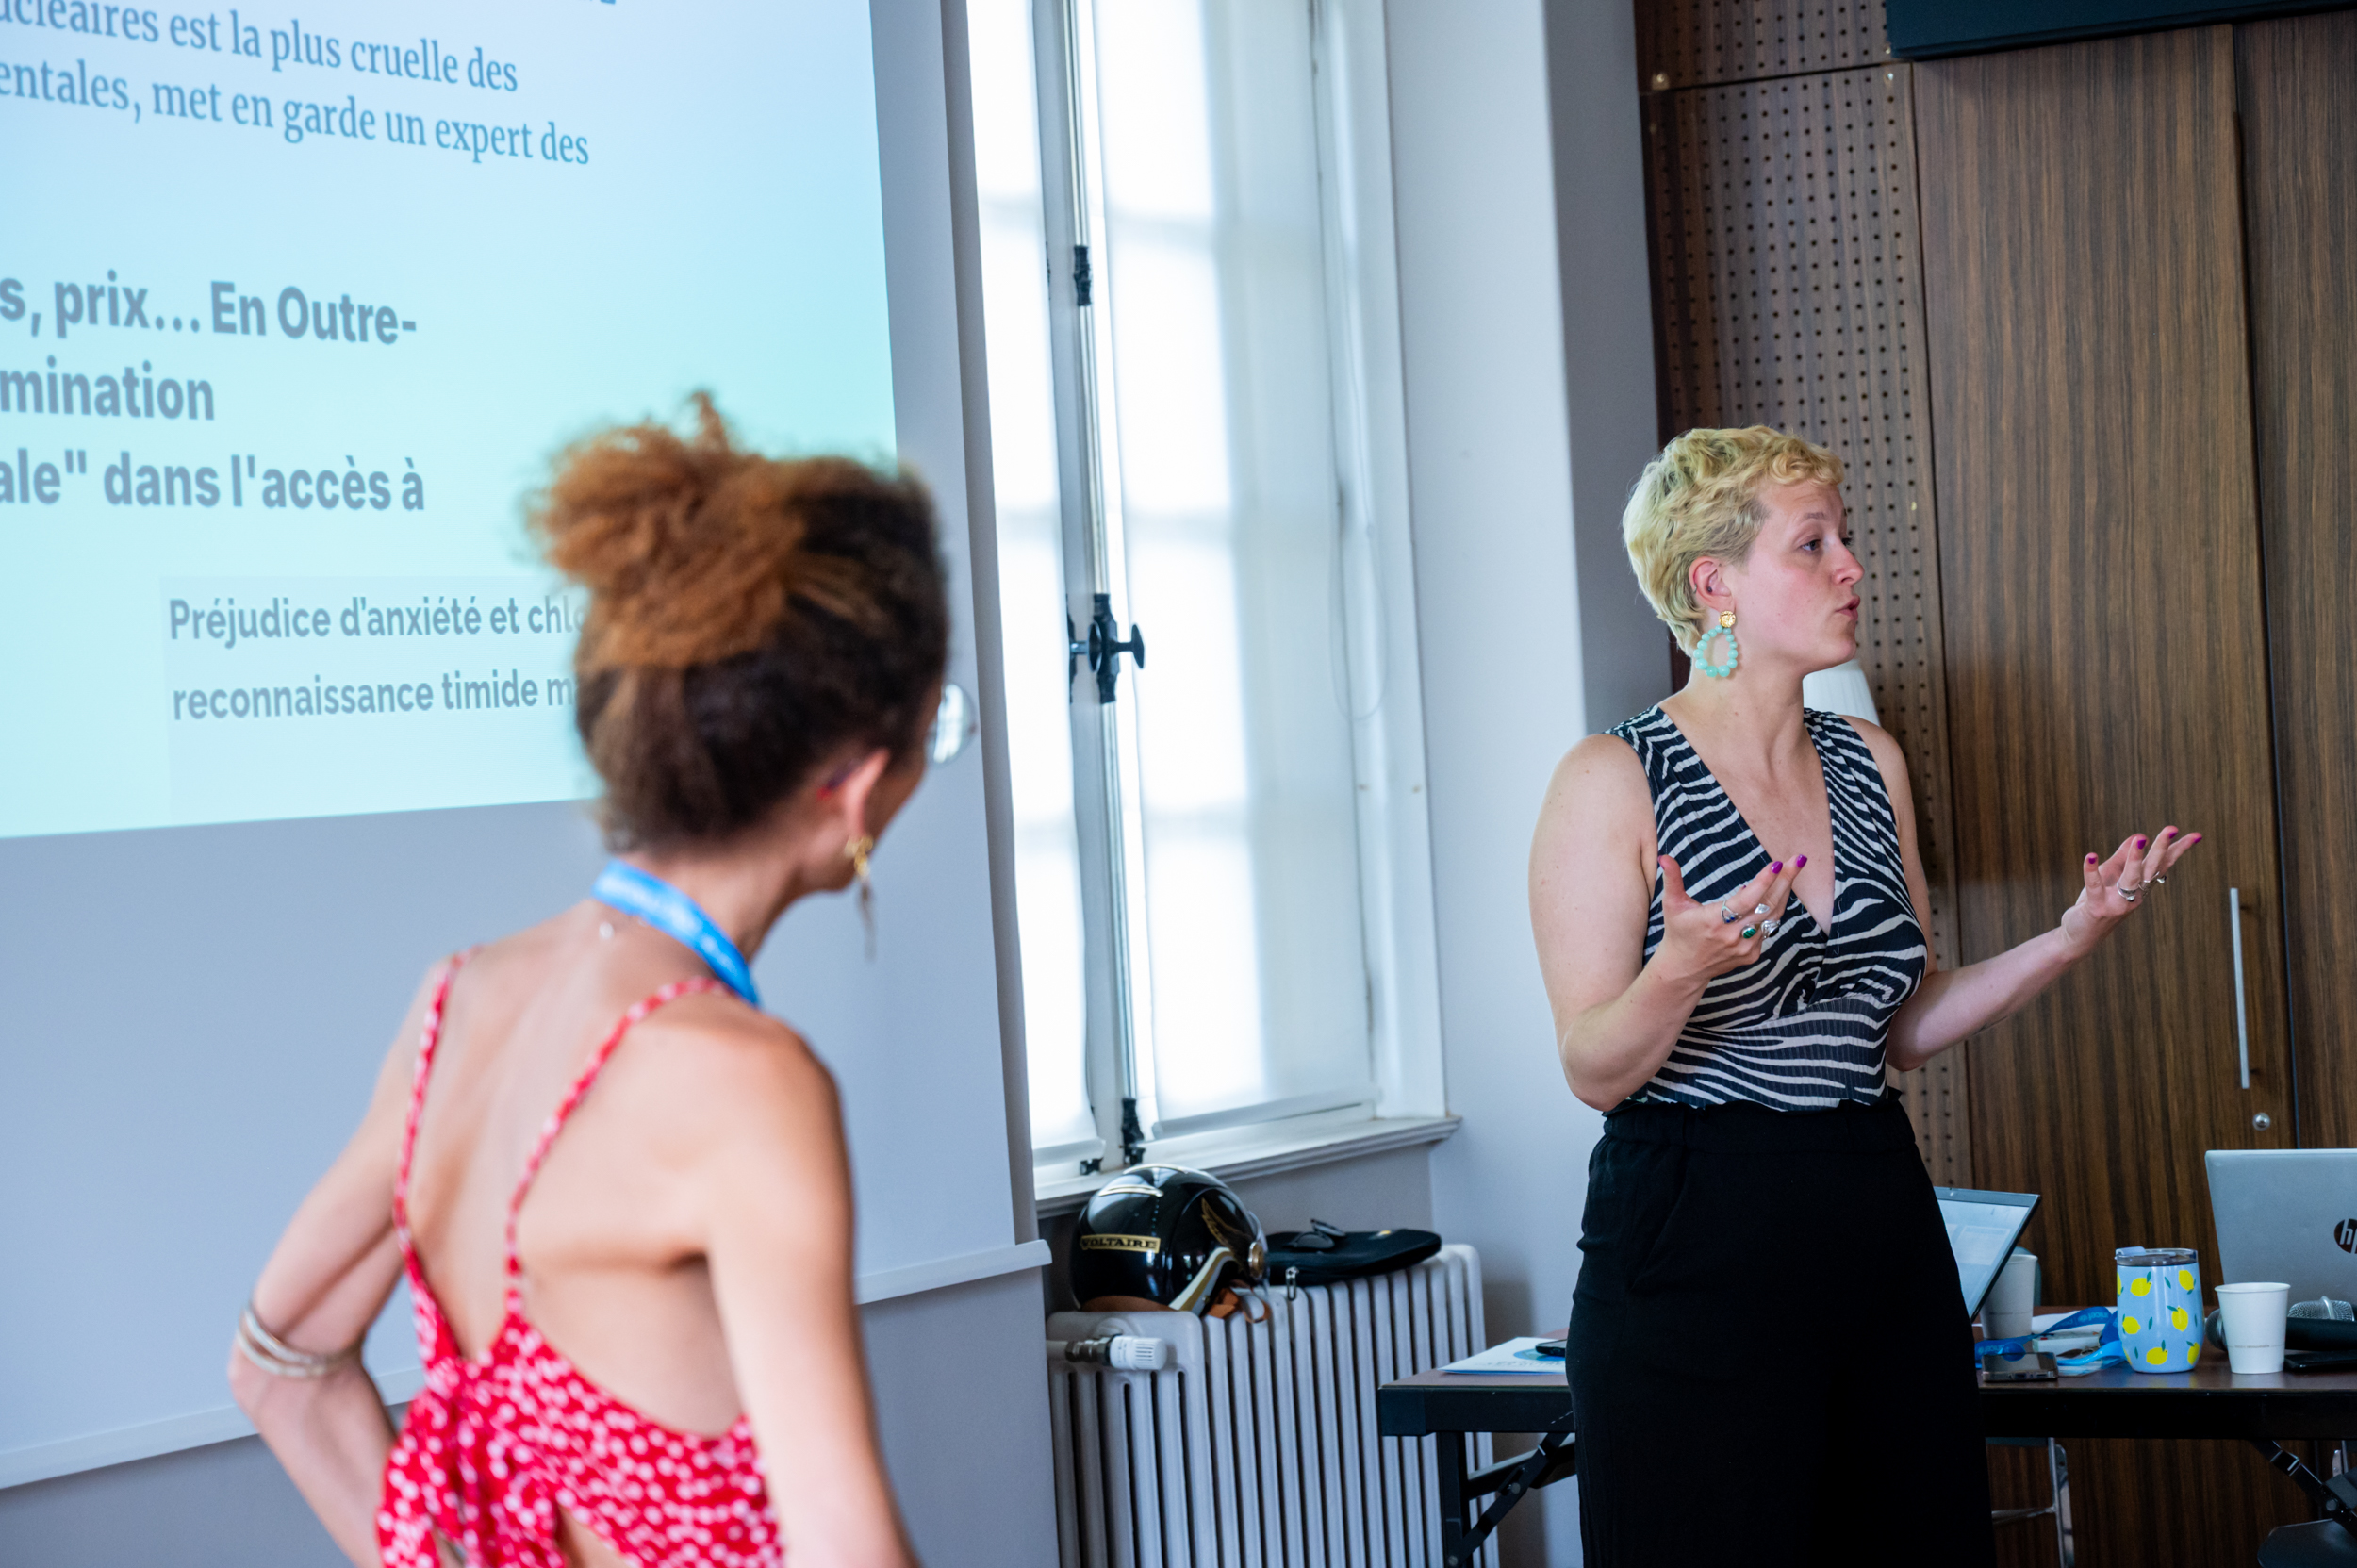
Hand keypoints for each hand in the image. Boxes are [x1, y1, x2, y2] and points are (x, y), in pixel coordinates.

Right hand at [1652, 853, 1803, 990]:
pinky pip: (1767, 929)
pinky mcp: (1751, 954)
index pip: (1746, 900)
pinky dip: (1771, 910)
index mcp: (1714, 921)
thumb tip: (1665, 857)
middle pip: (1767, 906)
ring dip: (1784, 894)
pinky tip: (1770, 895)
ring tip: (1791, 872)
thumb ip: (1672, 880)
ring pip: (1773, 918)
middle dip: (1785, 881)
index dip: (1763, 882)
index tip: (1776, 864)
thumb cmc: (1679, 932)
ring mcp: (1745, 947)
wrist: (1685, 968)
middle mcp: (1733, 936)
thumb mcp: (1672, 904)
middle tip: (1795, 861)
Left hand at [2059, 826, 2201, 952]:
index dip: (2178, 850)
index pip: (2162, 865)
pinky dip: (2092, 871)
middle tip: (2171, 828)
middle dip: (2161, 848)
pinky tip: (2091, 856)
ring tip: (2139, 838)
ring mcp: (2117, 903)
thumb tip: (2138, 836)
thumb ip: (2122, 857)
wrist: (2081, 935)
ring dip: (2134, 858)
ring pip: (2130, 879)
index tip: (2196, 835)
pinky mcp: (2097, 908)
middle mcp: (2134, 895)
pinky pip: (2095, 887)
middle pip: (2151, 868)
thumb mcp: (2111, 876)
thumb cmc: (2098, 902)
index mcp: (2141, 886)